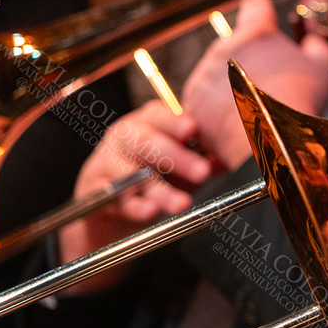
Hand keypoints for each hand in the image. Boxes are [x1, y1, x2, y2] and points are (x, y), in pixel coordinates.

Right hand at [58, 100, 216, 285]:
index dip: (175, 121)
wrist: (108, 202)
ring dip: (162, 191)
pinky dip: (136, 207)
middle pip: (149, 143)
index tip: (193, 129)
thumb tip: (232, 159)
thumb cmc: (152, 172)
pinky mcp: (95, 189)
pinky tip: (150, 211)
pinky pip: (117, 199)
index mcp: (147, 122)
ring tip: (183, 204)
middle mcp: (124, 136)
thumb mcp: (178, 163)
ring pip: (136, 176)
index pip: (159, 115)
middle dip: (178, 158)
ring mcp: (106, 161)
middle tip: (203, 172)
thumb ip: (202, 159)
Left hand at [181, 0, 327, 169]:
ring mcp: (204, 75)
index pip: (255, 4)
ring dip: (233, 84)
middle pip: (237, 44)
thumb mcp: (323, 67)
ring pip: (218, 73)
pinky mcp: (192, 102)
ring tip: (257, 106)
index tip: (262, 6)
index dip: (261, 5)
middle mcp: (225, 48)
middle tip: (272, 79)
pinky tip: (239, 120)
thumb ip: (317, 45)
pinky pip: (205, 100)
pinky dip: (218, 109)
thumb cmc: (297, 103)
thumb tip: (313, 40)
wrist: (269, 142)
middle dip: (251, 58)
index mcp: (257, 34)